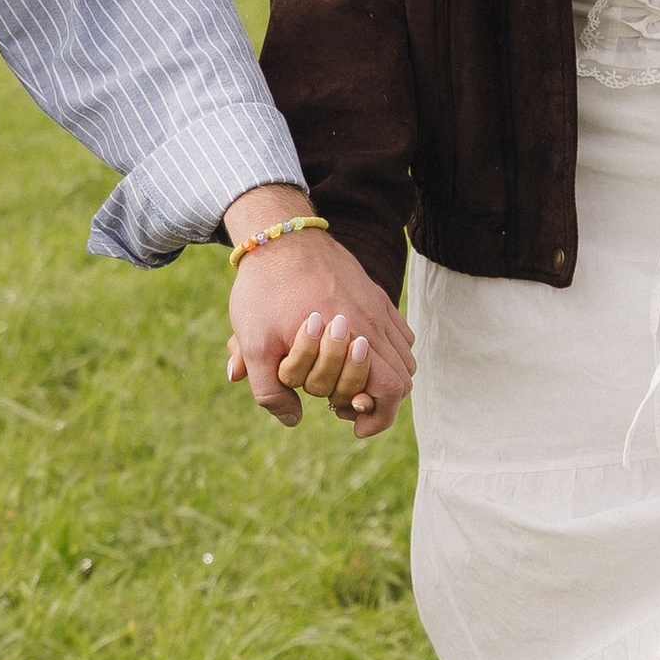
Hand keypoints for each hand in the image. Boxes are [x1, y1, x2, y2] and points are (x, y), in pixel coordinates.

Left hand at [222, 199, 414, 440]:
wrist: (278, 236)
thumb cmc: (264, 291)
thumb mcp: (254, 344)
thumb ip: (269, 391)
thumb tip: (293, 419)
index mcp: (350, 339)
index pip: (391, 391)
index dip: (376, 416)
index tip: (351, 423)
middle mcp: (373, 323)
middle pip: (403, 378)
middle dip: (377, 401)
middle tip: (344, 405)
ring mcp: (378, 306)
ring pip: (404, 357)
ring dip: (383, 377)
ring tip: (352, 382)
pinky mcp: (375, 293)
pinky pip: (400, 332)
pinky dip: (388, 352)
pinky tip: (359, 353)